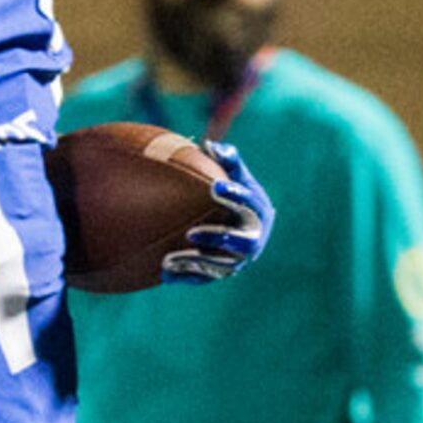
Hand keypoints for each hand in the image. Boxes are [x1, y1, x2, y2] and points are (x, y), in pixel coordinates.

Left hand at [162, 140, 273, 284]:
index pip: (249, 203)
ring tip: (168, 259)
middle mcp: (253, 238)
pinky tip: (164, 274)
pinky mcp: (223, 272)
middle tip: (190, 233)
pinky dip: (185, 277)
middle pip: (240, 242)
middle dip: (217, 238)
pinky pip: (205, 278)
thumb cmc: (239, 197)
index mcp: (258, 211)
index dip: (233, 195)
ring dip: (195, 262)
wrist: (248, 230)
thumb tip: (210, 145)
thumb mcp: (239, 178)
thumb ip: (229, 162)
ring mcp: (239, 259)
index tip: (213, 186)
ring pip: (219, 266)